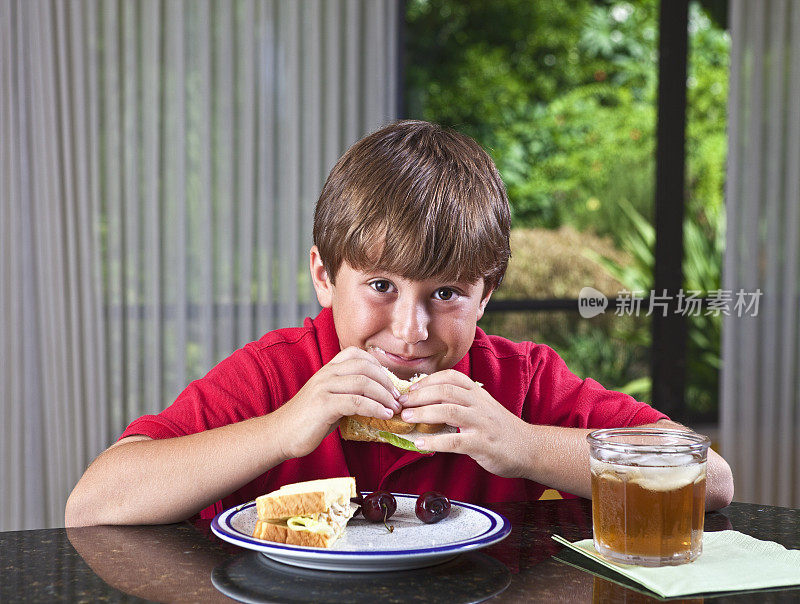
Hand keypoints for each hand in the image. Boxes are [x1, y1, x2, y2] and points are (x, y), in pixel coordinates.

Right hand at [273, 347, 401, 458]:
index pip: (356, 354)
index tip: (389, 381)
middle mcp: (326, 374)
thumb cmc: (308, 419)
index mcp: (327, 369)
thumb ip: (347, 392)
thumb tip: (377, 396)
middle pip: (364, 367)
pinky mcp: (323, 405)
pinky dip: (375, 408)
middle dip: (386, 382)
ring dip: (384, 396)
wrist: (280, 434)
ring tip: (394, 408)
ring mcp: (324, 388)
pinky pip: (356, 401)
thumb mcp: (329, 398)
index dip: (377, 364)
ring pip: (363, 383)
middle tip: (397, 397)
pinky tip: (384, 415)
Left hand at [398, 370, 529, 477]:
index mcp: (477, 393)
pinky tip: (420, 444)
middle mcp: (479, 404)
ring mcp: (482, 423)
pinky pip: (455, 440)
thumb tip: (425, 402)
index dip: (427, 381)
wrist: (529, 448)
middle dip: (420, 396)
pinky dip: (435, 442)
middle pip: (445, 391)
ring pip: (449, 411)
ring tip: (407, 418)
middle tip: (402, 404)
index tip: (410, 389)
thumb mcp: (482, 407)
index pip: (450, 377)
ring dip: (424, 414)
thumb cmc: (499, 428)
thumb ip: (460, 402)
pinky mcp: (483, 444)